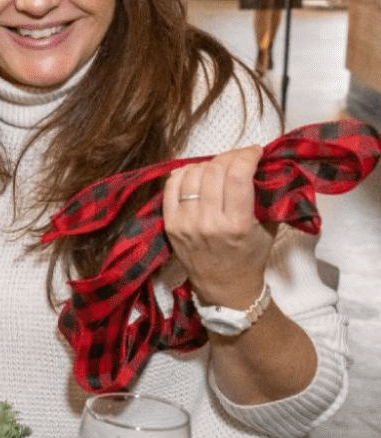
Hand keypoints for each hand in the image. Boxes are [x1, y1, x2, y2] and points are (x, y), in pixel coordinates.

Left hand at [163, 145, 271, 310]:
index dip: (246, 156)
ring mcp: (185, 223)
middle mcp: (208, 223)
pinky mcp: (169, 223)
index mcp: (237, 225)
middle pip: (214, 171)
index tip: (255, 151)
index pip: (238, 176)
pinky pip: (171, 185)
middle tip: (240, 157)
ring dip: (208, 163)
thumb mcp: (268, 229)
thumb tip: (265, 164)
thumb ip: (267, 198)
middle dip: (230, 156)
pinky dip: (185, 173)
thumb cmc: (249, 257)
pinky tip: (197, 173)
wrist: (223, 286)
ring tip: (220, 167)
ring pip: (192, 174)